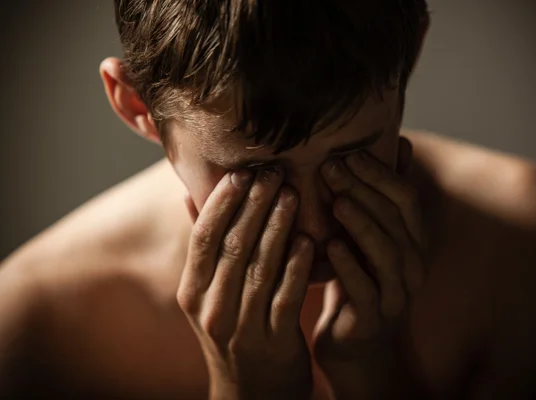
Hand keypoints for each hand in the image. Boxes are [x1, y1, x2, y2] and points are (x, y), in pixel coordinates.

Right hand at [178, 167, 313, 399]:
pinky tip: (308, 240)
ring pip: (260, 266)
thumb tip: (188, 197)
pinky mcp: (275, 342)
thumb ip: (204, 249)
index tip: (243, 172)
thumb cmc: (233, 332)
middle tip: (275, 172)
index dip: (223, 202)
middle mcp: (211, 308)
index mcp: (192, 292)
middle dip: (255, 204)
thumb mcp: (208, 295)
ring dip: (278, 226)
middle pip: (233, 245)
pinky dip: (297, 266)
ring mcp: (242, 327)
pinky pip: (286, 296)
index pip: (204, 237)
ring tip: (293, 194)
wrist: (251, 394)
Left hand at [313, 138, 426, 397]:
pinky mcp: (375, 320)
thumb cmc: (357, 279)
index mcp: (413, 241)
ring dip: (362, 224)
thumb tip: (403, 142)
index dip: (380, 174)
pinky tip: (330, 246)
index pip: (406, 198)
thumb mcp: (368, 236)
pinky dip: (349, 265)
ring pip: (387, 253)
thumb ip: (382, 195)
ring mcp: (397, 294)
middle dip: (365, 191)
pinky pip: (366, 289)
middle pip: (397, 220)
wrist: (352, 344)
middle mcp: (413, 266)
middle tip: (331, 168)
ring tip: (336, 202)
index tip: (348, 153)